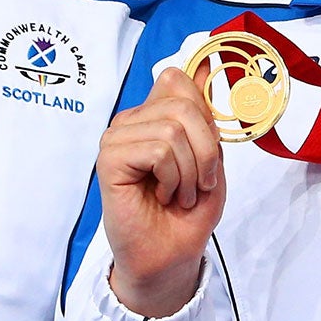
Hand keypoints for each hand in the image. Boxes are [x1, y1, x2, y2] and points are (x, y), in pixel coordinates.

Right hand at [98, 63, 224, 318]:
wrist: (170, 255)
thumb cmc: (188, 211)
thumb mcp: (210, 157)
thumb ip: (206, 115)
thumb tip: (203, 64)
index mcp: (154, 115)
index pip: (178, 80)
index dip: (204, 115)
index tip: (207, 154)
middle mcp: (132, 121)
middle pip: (183, 103)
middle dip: (205, 149)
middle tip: (198, 182)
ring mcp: (118, 138)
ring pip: (173, 129)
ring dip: (189, 171)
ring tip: (179, 193)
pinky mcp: (109, 158)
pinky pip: (158, 149)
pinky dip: (173, 178)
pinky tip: (162, 195)